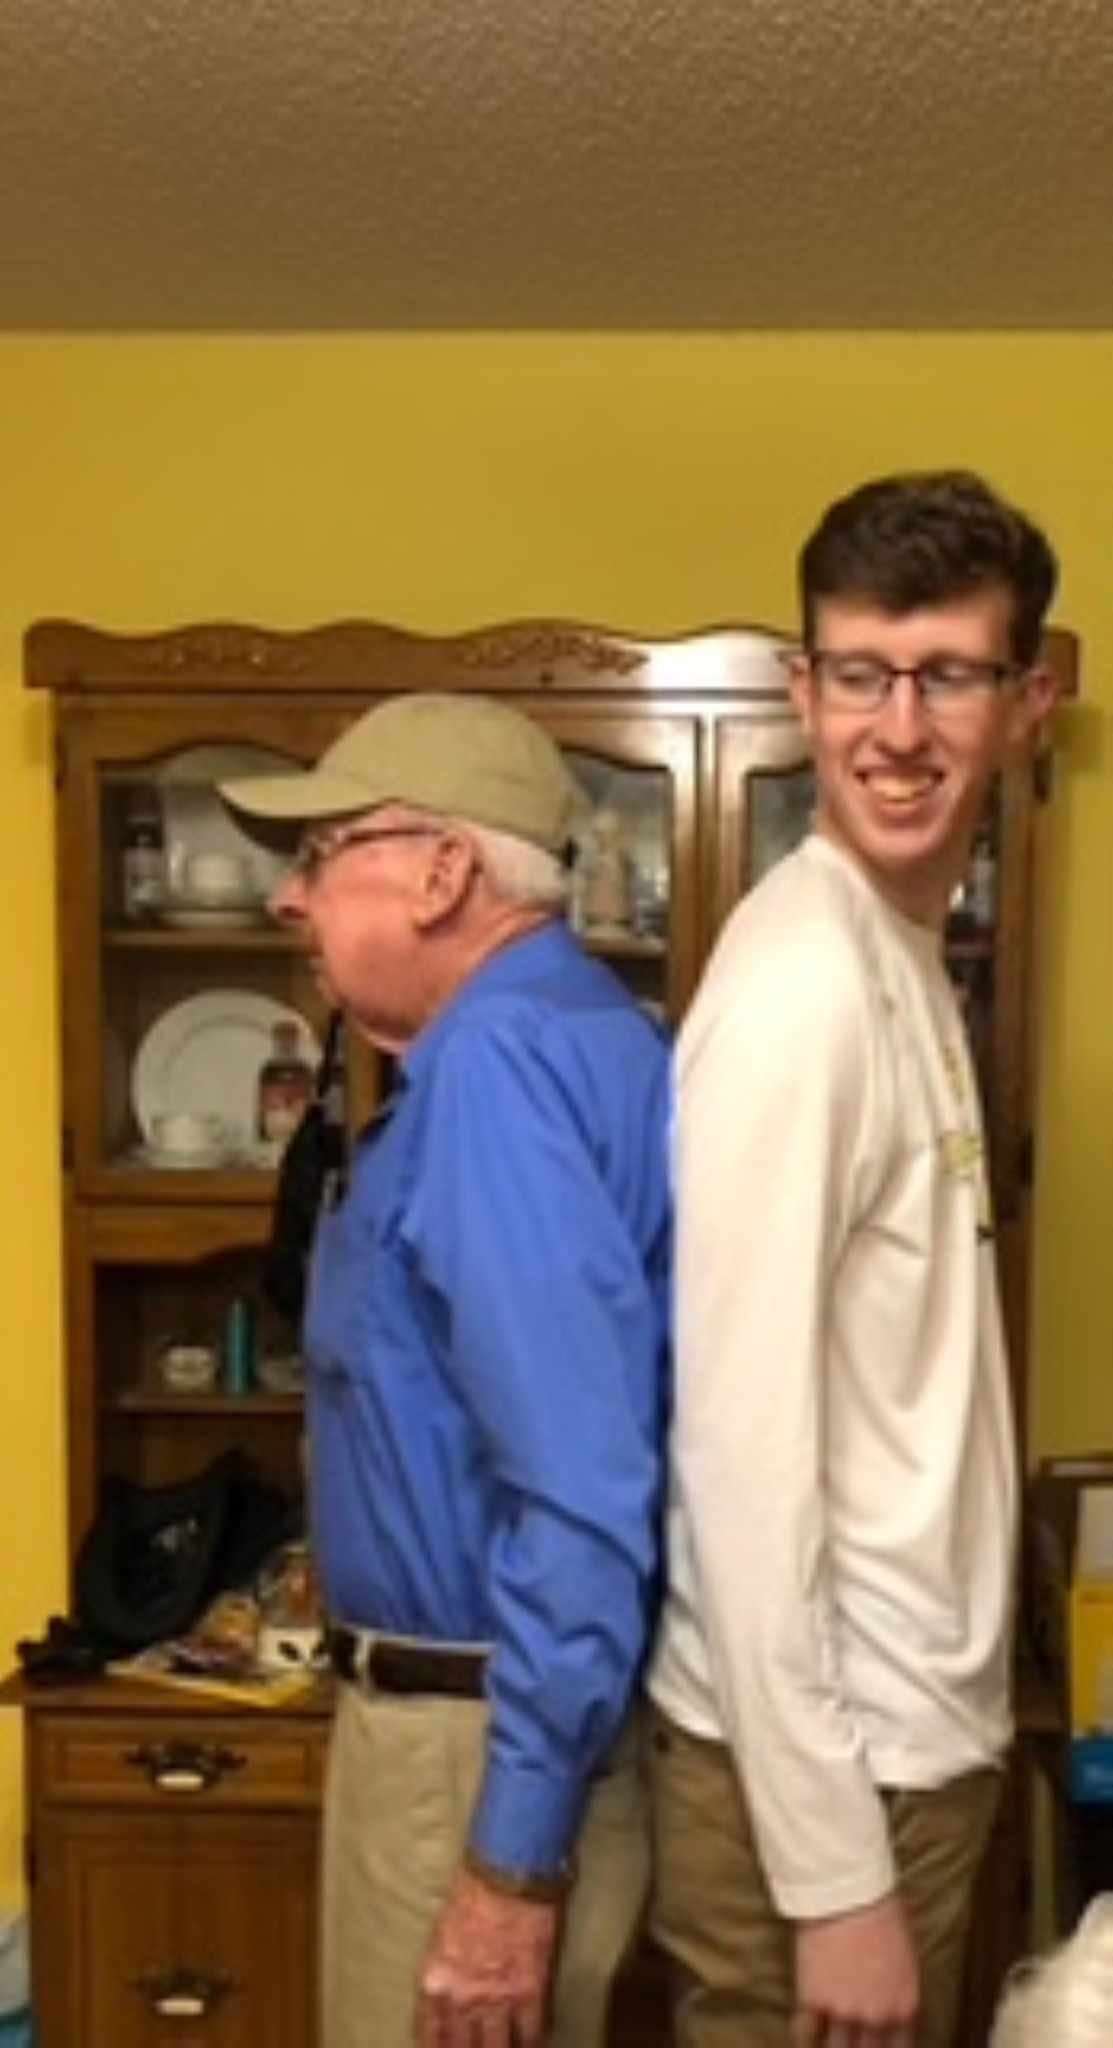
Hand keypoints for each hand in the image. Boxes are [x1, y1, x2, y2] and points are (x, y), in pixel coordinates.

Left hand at [417, 1864, 560, 2046]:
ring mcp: (498, 2000)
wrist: (508, 1870)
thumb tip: (453, 1993)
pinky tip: (533, 2044)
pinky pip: (531, 2033)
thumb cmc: (472, 1889)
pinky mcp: (530, 1993)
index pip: (429, 2036)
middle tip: (478, 2047)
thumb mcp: (441, 1933)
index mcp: (434, 1983)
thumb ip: (445, 1970)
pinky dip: (532, 2043)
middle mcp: (461, 2000)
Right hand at [792, 1895, 919, 2047]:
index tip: (874, 2044)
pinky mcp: (812, 2001)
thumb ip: (899, 1992)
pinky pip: (805, 2034)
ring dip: (832, 2046)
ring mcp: (843, 2013)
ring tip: (827, 2042)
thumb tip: (891, 2008)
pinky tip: (805, 2035)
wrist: (849, 1891)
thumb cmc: (883, 1912)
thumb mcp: (906, 1958)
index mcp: (904, 2008)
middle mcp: (876, 2018)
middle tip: (849, 2041)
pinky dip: (804, 2037)